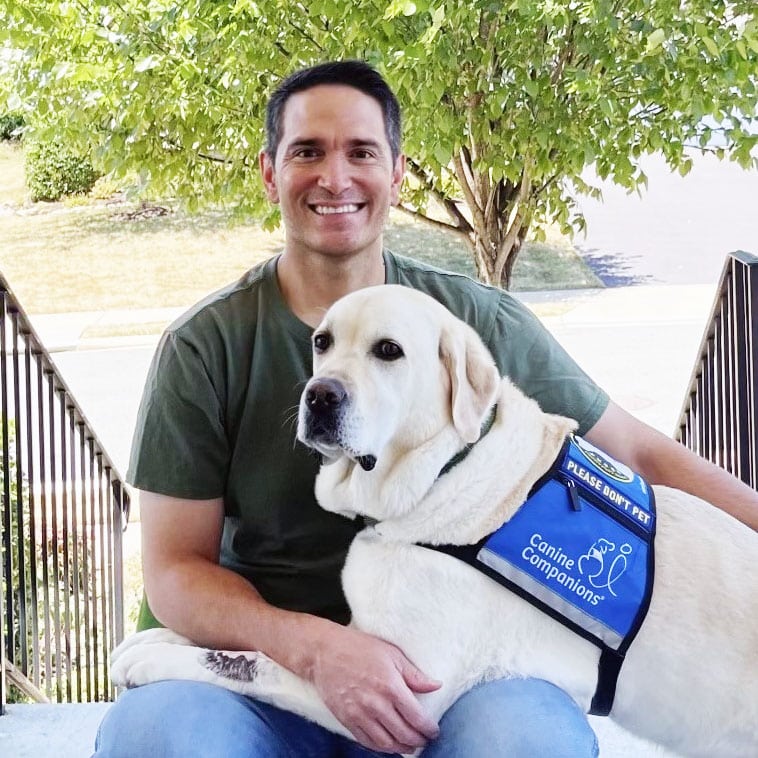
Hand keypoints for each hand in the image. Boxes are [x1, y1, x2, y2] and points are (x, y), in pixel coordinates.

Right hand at [308, 623, 440, 752]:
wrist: (325, 652)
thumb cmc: (360, 648)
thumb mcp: (392, 654)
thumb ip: (414, 674)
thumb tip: (436, 686)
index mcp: (391, 686)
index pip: (417, 718)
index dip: (429, 729)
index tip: (434, 730)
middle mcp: (376, 704)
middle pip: (404, 734)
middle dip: (418, 740)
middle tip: (425, 739)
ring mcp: (360, 714)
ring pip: (386, 743)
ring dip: (402, 748)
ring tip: (410, 746)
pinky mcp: (347, 720)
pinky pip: (367, 742)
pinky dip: (381, 748)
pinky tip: (389, 744)